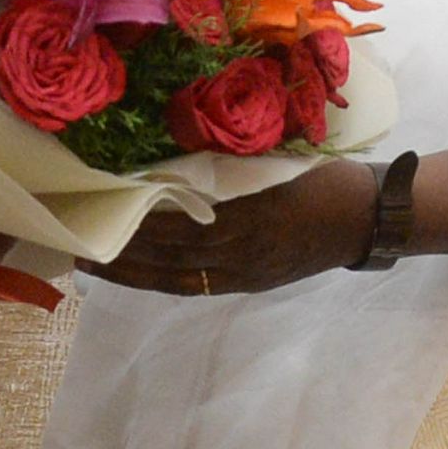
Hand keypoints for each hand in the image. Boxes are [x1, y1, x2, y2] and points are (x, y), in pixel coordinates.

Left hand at [91, 159, 373, 295]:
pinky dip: (160, 280)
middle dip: (121, 254)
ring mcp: (247, 272)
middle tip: (76, 245)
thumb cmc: (326, 177)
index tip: (101, 209)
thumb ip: (230, 169)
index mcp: (250, 219)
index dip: (138, 224)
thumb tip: (172, 164)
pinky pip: (197, 285)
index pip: (180, 227)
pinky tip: (134, 273)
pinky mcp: (251, 281)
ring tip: (94, 262)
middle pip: (169, 258)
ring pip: (177, 278)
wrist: (371, 217)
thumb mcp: (278, 163)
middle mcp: (244, 253)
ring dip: (133, 273)